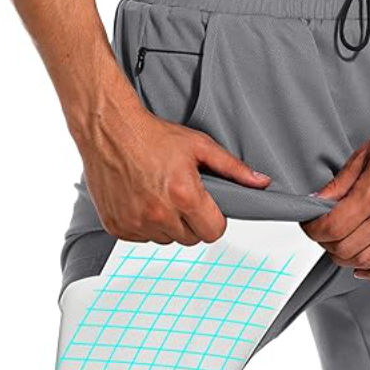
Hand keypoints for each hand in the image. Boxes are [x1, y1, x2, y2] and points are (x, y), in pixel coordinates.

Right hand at [74, 83, 269, 244]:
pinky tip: (141, 199)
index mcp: (184, 196)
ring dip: (167, 224)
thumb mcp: (199, 146)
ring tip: (159, 195)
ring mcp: (135, 223)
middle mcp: (159, 214)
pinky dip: (144, 224)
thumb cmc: (153, 135)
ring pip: (166, 240)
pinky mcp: (117, 226)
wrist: (109, 129)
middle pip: (191, 239)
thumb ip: (233, 168)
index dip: (213, 220)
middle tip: (181, 196)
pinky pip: (141, 238)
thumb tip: (261, 182)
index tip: (206, 206)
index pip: (213, 232)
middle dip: (191, 222)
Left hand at [302, 98, 369, 280]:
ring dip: (345, 258)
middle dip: (326, 243)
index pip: (332, 227)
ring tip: (338, 245)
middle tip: (321, 231)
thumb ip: (339, 183)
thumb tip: (317, 201)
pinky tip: (363, 269)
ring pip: (367, 260)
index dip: (313, 229)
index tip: (309, 223)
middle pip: (346, 248)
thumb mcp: (364, 154)